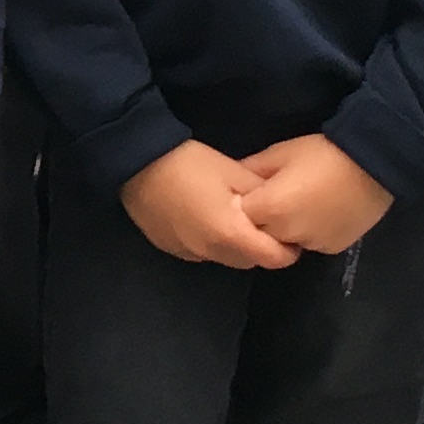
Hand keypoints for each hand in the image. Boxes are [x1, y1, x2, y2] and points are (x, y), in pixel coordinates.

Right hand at [120, 140, 300, 268]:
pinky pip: (201, 252)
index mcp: (231, 234)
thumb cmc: (189, 162)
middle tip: (258, 220)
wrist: (136, 162)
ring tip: (227, 216)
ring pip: (224, 258)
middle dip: (259, 246)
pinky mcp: (169, 248)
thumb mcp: (233, 170)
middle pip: (249, 261)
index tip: (287, 232)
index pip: (274, 258)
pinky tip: (200, 216)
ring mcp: (188, 253)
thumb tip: (279, 207)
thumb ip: (261, 193)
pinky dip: (208, 241)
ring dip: (233, 245)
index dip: (287, 248)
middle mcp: (211, 252)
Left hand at [231, 134, 394, 255]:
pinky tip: (321, 212)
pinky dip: (310, 232)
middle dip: (263, 219)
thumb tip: (232, 178)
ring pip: (286, 241)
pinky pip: (310, 243)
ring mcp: (311, 245)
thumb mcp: (281, 153)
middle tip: (278, 195)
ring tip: (302, 201)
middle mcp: (287, 233)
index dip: (244, 204)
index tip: (252, 192)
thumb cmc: (322, 153)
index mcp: (269, 208)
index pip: (239, 217)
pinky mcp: (332, 249)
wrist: (374, 165)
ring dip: (287, 228)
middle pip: (262, 233)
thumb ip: (252, 169)